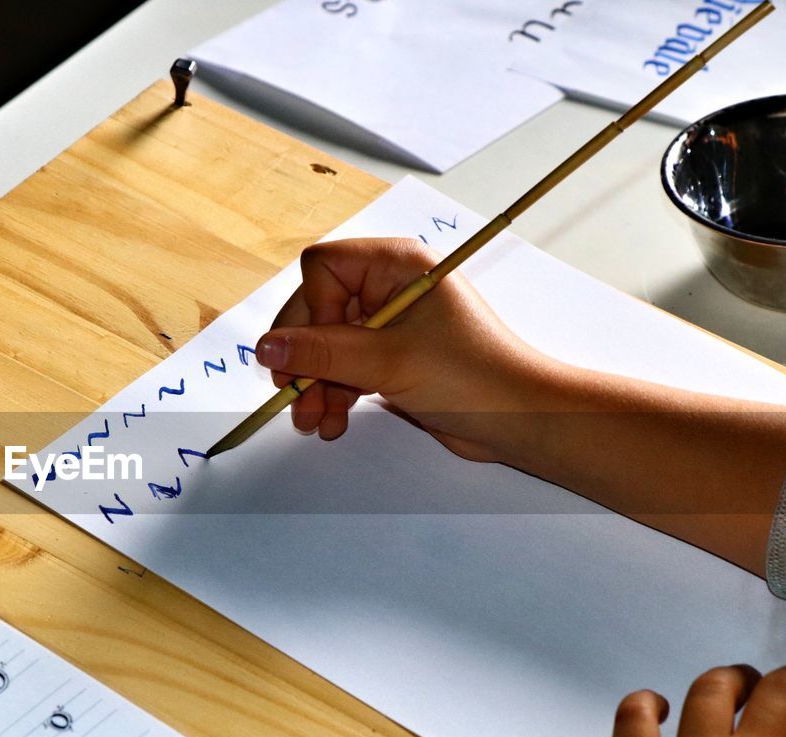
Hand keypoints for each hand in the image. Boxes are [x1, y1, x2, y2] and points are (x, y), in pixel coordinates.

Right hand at [256, 238, 559, 460]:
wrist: (520, 421)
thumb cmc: (474, 378)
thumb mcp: (388, 363)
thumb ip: (322, 353)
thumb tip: (265, 347)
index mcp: (396, 265)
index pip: (322, 269)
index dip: (311, 312)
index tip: (319, 353)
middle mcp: (389, 286)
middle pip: (316, 310)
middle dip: (304, 359)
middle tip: (296, 397)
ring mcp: (390, 323)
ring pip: (326, 344)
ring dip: (314, 384)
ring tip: (314, 422)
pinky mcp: (391, 357)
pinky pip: (343, 367)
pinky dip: (332, 393)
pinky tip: (332, 422)